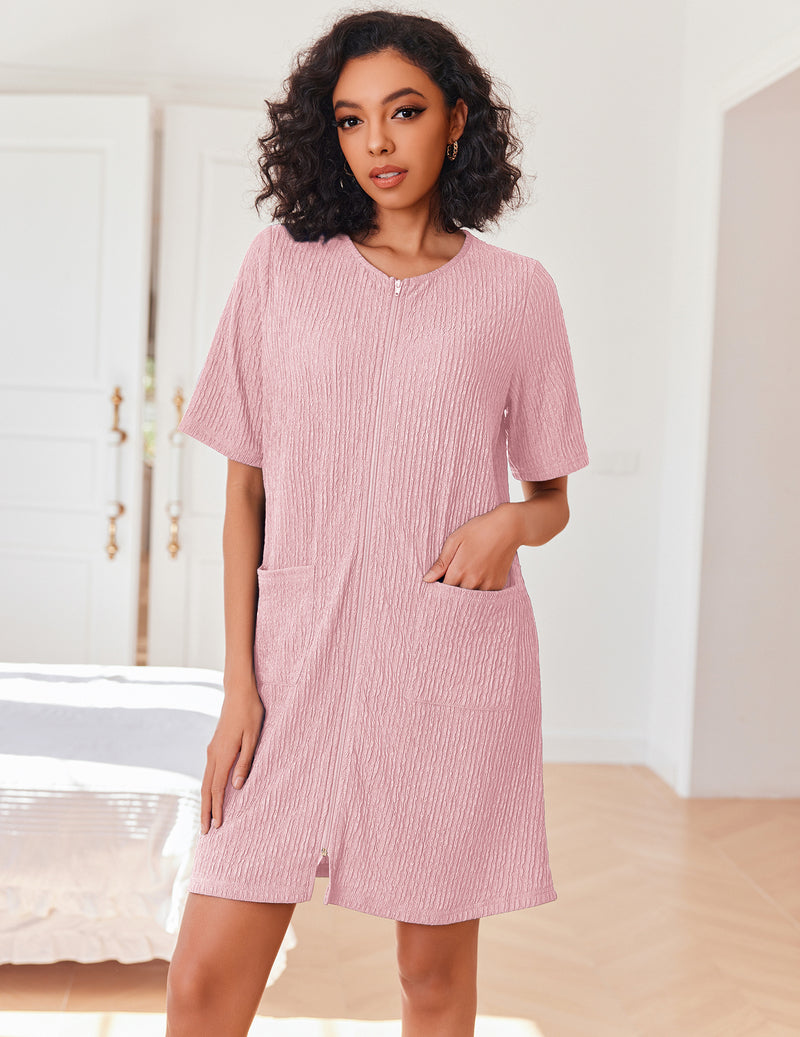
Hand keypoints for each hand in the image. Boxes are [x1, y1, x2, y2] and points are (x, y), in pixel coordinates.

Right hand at [200, 680, 264, 833]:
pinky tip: (210, 795)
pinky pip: (208, 772)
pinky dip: (207, 788)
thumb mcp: (253, 737)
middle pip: (206, 789)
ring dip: (205, 801)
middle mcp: (213, 754)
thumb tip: (236, 787)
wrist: (239, 692)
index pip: (218, 788)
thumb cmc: (251, 713)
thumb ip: (245, 762)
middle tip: (205, 832)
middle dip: (206, 811)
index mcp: (223, 754)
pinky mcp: (214, 747)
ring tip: (205, 819)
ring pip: (204, 781)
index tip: (217, 826)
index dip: (217, 808)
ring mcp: (212, 750)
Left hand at [421, 503, 521, 589]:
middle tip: (455, 575)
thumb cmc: (479, 530)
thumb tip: (427, 580)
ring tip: (468, 573)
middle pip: (456, 596)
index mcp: (459, 571)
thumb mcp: (455, 540)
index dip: (440, 585)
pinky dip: (479, 589)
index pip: (443, 589)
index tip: (441, 578)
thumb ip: (441, 563)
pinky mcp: (498, 585)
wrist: (508, 527)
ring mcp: (487, 585)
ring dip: (466, 590)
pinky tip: (480, 575)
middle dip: (452, 589)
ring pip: (470, 597)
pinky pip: (484, 595)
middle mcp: (473, 582)